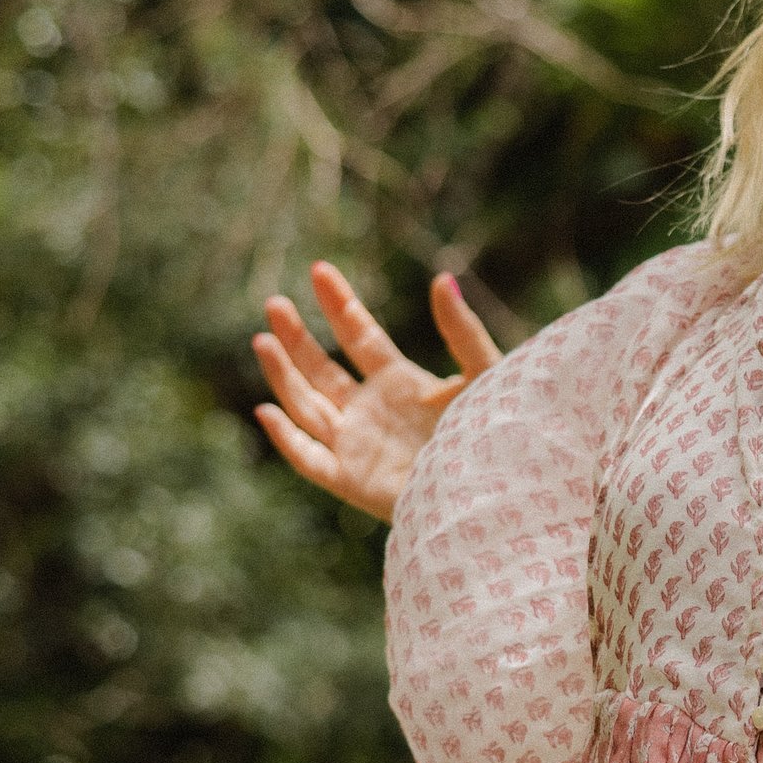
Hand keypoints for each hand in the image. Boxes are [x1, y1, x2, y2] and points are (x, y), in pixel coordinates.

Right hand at [252, 262, 495, 524]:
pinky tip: (266, 410)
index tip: (319, 270)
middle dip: (297, 337)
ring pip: (308, 406)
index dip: (339, 303)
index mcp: (403, 382)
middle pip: (323, 368)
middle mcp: (374, 410)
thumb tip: (442, 279)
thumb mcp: (483, 374)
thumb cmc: (499, 435)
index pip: (360, 334)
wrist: (499, 491)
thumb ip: (462, 331)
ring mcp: (360, 445)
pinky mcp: (354, 481)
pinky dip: (287, 438)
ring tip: (263, 338)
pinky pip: (310, 459)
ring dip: (284, 375)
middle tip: (274, 303)